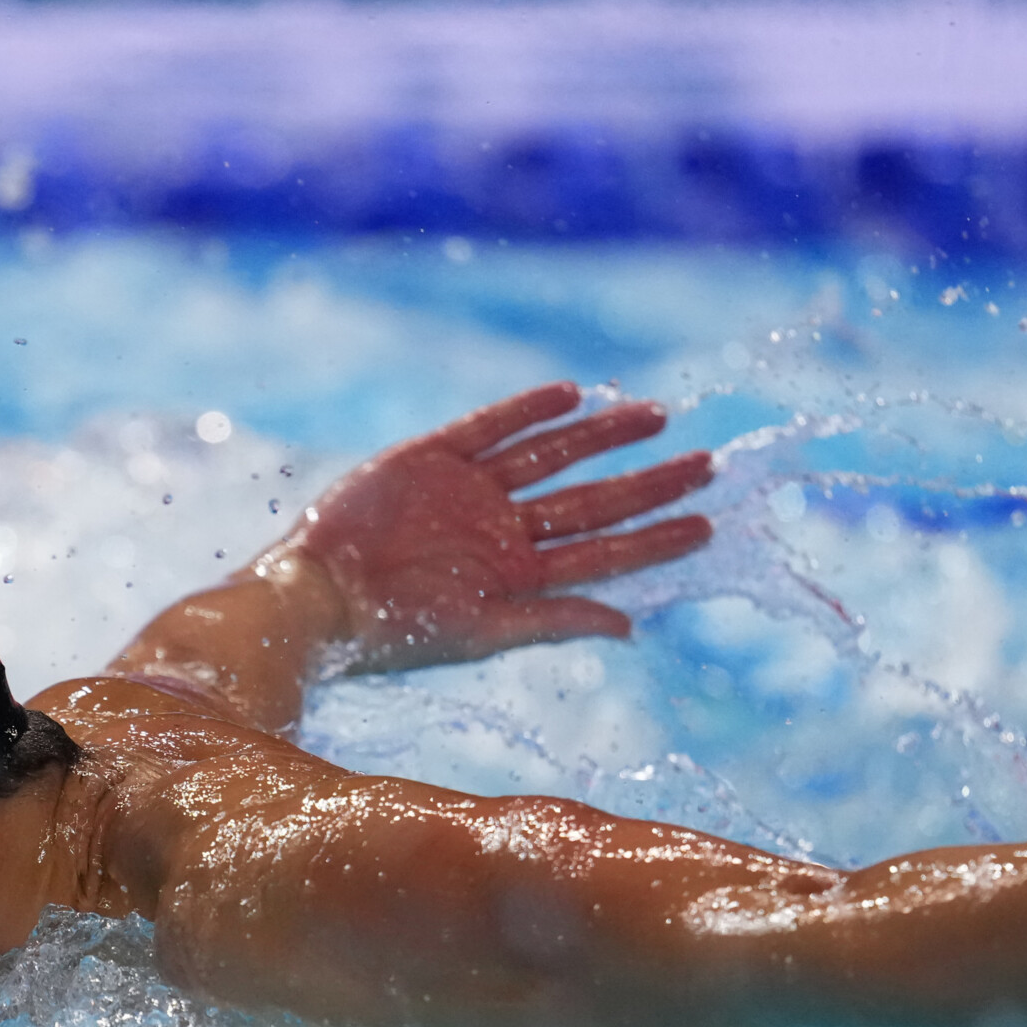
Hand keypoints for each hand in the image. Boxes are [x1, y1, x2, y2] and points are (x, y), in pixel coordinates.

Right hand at [275, 382, 712, 671]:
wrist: (318, 598)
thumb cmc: (396, 632)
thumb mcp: (482, 632)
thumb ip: (554, 620)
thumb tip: (631, 626)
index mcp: (520, 576)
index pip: (605, 552)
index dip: (656, 538)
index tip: (707, 523)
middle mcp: (504, 531)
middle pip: (593, 500)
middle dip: (649, 482)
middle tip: (706, 463)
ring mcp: (471, 492)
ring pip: (553, 456)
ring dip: (603, 435)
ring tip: (656, 416)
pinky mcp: (431, 458)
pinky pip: (490, 428)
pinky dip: (528, 410)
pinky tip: (571, 394)